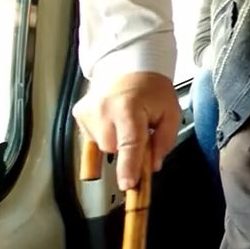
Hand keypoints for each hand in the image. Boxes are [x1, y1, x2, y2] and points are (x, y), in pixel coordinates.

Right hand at [72, 71, 180, 190]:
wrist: (129, 64)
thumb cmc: (152, 88)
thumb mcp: (170, 112)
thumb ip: (164, 141)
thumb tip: (152, 166)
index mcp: (129, 109)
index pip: (129, 144)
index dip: (129, 167)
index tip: (128, 184)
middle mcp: (103, 110)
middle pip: (115, 150)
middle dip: (129, 148)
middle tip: (140, 130)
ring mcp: (88, 112)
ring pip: (103, 146)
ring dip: (116, 140)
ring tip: (125, 120)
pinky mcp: (79, 114)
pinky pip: (93, 138)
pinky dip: (104, 134)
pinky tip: (112, 122)